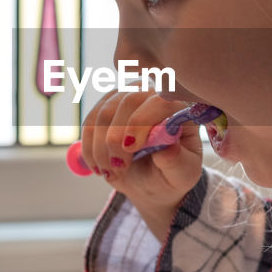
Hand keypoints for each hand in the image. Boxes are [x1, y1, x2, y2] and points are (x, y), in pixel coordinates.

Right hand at [79, 91, 204, 242]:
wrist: (153, 178)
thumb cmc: (172, 172)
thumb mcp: (182, 174)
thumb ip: (177, 161)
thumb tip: (168, 148)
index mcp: (179, 107)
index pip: (160, 101)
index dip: (142, 121)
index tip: (130, 147)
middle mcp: (153, 93)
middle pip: (128, 101)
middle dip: (117, 139)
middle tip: (120, 168)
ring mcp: (127, 95)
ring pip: (104, 112)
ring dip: (102, 148)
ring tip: (113, 172)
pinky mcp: (106, 105)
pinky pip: (89, 123)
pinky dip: (90, 149)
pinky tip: (101, 167)